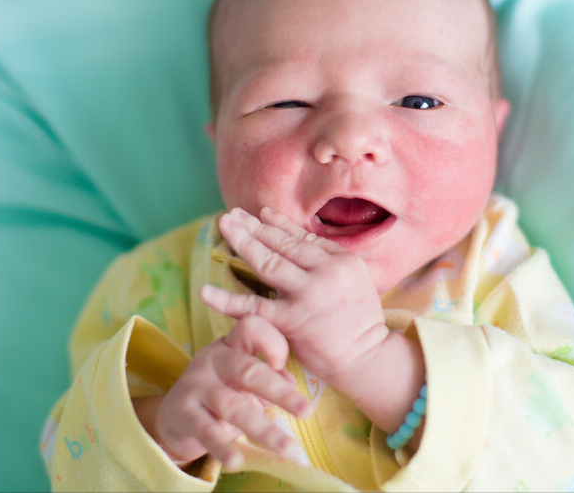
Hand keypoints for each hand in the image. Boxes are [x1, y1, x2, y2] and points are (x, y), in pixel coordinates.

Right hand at [140, 314, 310, 469]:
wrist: (173, 415)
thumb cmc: (221, 392)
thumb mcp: (244, 381)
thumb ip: (269, 379)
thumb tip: (291, 384)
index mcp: (231, 345)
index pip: (251, 328)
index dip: (272, 342)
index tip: (284, 363)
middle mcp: (212, 360)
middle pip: (248, 371)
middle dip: (280, 392)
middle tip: (306, 411)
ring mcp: (195, 386)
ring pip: (233, 406)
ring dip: (263, 429)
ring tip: (289, 449)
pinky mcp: (183, 414)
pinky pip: (206, 431)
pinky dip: (223, 447)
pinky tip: (237, 461)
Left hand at [205, 206, 389, 387]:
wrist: (368, 359)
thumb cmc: (361, 322)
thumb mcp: (356, 281)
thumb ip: (330, 261)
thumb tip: (300, 240)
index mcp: (342, 261)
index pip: (303, 237)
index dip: (278, 224)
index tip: (259, 213)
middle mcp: (326, 272)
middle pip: (282, 243)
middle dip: (254, 226)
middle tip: (230, 214)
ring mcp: (308, 295)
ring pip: (268, 262)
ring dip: (242, 241)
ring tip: (223, 226)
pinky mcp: (292, 320)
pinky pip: (253, 306)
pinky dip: (226, 298)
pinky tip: (206, 290)